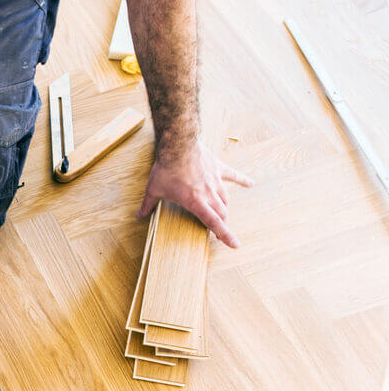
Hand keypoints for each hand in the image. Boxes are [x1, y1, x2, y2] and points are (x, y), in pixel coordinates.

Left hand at [137, 141, 253, 247]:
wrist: (178, 145)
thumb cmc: (165, 169)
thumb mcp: (153, 190)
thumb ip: (147, 205)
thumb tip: (138, 216)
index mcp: (195, 202)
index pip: (214, 223)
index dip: (225, 235)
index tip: (235, 245)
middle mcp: (209, 194)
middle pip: (221, 213)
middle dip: (221, 222)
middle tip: (218, 228)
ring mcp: (215, 181)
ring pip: (226, 199)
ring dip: (224, 207)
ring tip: (222, 212)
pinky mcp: (218, 168)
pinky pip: (233, 175)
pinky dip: (242, 180)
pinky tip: (251, 183)